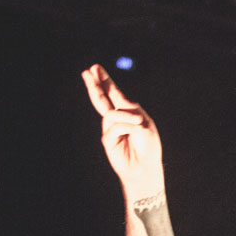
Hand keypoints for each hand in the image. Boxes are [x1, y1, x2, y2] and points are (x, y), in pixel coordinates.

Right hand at [81, 64, 163, 198]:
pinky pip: (114, 127)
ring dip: (126, 117)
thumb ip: (128, 110)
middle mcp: (117, 118)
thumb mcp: (143, 122)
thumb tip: (114, 105)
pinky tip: (136, 130)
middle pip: (102, 99)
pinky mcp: (108, 140)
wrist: (146, 167)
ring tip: (139, 122)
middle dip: (95, 85)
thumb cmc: (149, 146)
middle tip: (87, 72)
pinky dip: (127, 126)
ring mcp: (111, 129)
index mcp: (127, 111)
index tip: (94, 68)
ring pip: (110, 114)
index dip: (104, 81)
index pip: (113, 93)